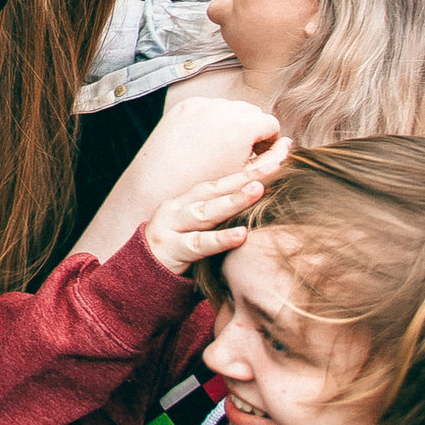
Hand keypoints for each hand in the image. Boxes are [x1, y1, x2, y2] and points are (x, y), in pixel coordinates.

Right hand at [141, 112, 288, 275]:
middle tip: (278, 160)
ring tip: (258, 190)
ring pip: (207, 211)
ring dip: (233, 200)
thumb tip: (262, 197)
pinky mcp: (172, 249)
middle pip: (219, 187)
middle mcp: (182, 205)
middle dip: (249, 173)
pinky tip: (240, 235)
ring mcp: (174, 226)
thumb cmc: (179, 248)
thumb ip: (225, 212)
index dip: (255, 165)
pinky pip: (199, 244)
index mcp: (192, 197)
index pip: (228, 177)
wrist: (140, 273)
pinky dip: (220, 239)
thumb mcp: (202, 226)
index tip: (284, 151)